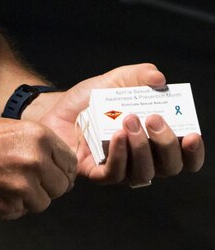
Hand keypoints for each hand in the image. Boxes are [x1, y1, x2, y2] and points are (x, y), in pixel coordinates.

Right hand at [0, 117, 76, 223]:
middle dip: (47, 185)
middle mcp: (32, 163)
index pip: (69, 161)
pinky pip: (18, 213)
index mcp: (35, 137)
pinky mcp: (5, 211)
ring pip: (41, 203)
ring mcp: (19, 190)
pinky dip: (8, 206)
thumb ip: (35, 145)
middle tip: (26, 178)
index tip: (53, 170)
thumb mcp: (4, 128)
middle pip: (61, 186)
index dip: (60, 167)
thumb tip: (56, 163)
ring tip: (3, 182)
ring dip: (28, 198)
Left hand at [28, 64, 204, 184]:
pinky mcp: (97, 174)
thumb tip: (160, 78)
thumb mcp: (114, 80)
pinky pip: (115, 174)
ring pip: (144, 173)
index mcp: (153, 140)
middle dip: (166, 143)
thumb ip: (138, 76)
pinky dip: (120, 155)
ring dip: (141, 147)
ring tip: (129, 121)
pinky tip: (117, 136)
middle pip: (169, 166)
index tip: (193, 134)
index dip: (192, 151)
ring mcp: (121, 168)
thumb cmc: (89, 99)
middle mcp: (142, 158)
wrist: (55, 108)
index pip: (183, 156)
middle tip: (154, 119)